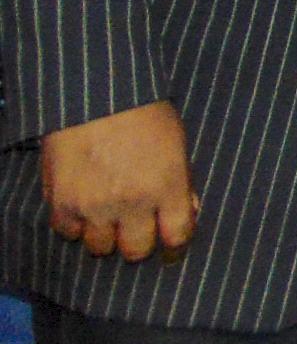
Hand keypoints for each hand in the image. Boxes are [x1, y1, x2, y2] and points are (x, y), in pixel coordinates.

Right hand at [40, 101, 196, 261]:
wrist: (97, 93)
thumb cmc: (144, 111)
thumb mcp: (176, 142)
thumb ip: (180, 180)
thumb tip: (186, 210)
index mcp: (167, 185)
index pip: (177, 236)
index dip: (175, 248)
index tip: (170, 250)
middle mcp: (132, 202)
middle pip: (136, 250)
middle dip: (138, 243)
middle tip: (136, 231)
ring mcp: (94, 205)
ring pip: (100, 248)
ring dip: (106, 237)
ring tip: (108, 219)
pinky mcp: (62, 202)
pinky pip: (68, 233)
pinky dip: (75, 225)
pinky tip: (82, 210)